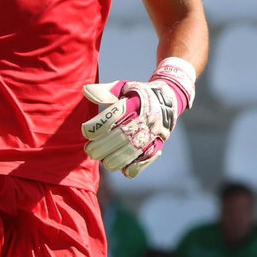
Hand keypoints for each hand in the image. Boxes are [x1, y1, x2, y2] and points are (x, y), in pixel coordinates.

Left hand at [81, 61, 193, 178]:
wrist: (169, 100)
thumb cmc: (139, 94)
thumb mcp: (125, 87)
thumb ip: (106, 92)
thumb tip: (86, 91)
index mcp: (136, 103)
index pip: (115, 115)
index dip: (98, 125)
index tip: (86, 132)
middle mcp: (146, 118)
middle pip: (122, 135)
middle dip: (103, 146)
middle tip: (90, 151)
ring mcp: (154, 133)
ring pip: (133, 150)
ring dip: (115, 159)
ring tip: (103, 161)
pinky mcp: (159, 144)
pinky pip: (147, 159)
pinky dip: (134, 167)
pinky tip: (122, 169)